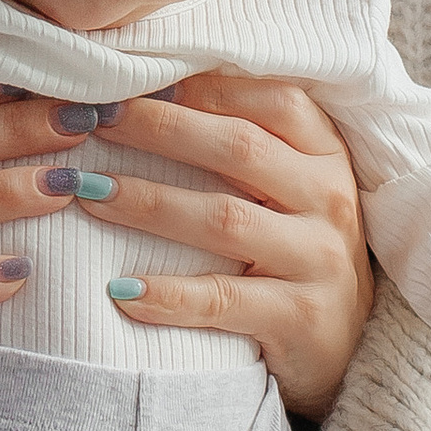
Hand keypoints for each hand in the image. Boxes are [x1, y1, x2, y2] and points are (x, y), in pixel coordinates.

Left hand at [67, 75, 372, 416]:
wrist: (343, 351)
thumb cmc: (297, 252)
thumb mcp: (291, 189)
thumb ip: (244, 142)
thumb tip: (156, 88)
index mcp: (326, 155)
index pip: (270, 101)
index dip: (202, 86)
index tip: (136, 79)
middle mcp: (329, 199)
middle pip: (239, 149)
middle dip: (160, 129)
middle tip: (95, 121)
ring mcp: (319, 260)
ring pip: (224, 219)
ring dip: (148, 202)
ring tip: (88, 192)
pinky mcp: (300, 318)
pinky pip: (222, 300)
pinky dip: (168, 294)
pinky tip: (119, 289)